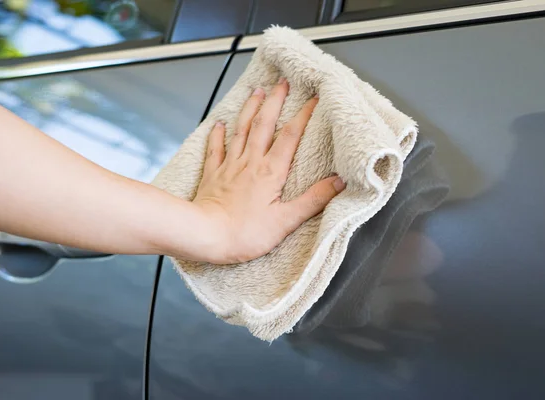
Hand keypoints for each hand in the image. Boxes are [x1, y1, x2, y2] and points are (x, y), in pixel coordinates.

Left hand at [193, 79, 344, 263]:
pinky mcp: (213, 175)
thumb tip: (339, 182)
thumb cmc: (244, 233)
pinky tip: (219, 123)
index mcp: (271, 172)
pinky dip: (217, 134)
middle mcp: (250, 162)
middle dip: (275, 101)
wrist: (205, 235)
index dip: (304, 115)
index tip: (314, 99)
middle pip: (264, 124)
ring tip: (257, 91)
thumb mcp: (286, 221)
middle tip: (282, 83)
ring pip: (241, 130)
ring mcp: (230, 166)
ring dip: (250, 109)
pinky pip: (215, 148)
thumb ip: (313, 200)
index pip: (291, 136)